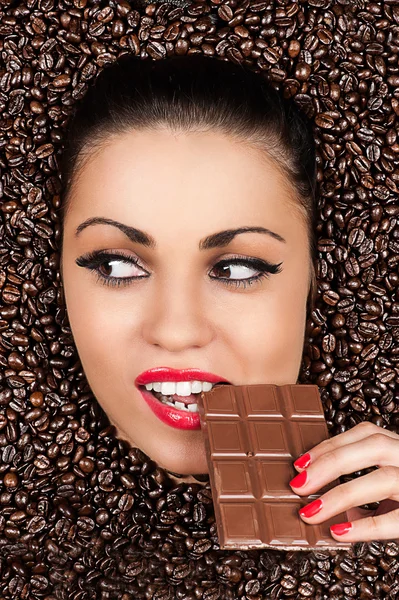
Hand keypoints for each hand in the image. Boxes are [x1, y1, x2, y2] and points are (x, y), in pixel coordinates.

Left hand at [288, 420, 398, 541]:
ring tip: (312, 511)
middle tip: (298, 485)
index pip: (365, 433)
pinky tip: (340, 532)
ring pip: (384, 479)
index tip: (299, 463)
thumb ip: (363, 483)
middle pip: (373, 448)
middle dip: (331, 463)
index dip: (329, 445)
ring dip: (342, 494)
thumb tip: (322, 498)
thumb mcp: (391, 480)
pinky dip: (364, 526)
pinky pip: (395, 520)